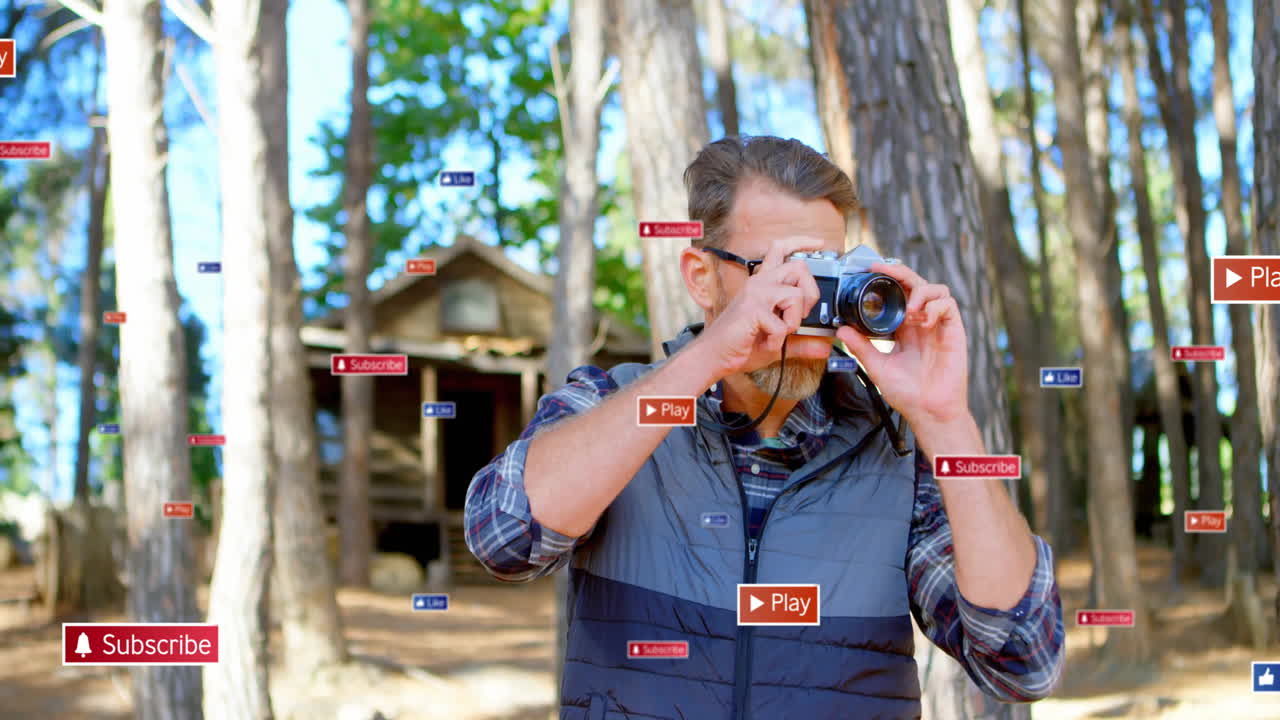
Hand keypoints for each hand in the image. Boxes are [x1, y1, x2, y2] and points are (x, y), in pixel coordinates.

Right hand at [691, 236, 822, 380]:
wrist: (715, 356)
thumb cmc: (740, 345)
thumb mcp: (778, 342)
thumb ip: (801, 343)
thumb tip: (824, 347)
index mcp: (763, 284)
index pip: (780, 249)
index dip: (802, 242)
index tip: (818, 243)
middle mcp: (759, 283)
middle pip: (798, 266)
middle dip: (810, 292)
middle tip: (801, 313)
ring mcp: (756, 294)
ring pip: (796, 294)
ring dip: (794, 320)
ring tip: (780, 332)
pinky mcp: (753, 310)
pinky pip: (784, 324)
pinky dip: (779, 339)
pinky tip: (767, 343)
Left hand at [836, 261, 969, 428]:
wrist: (928, 411)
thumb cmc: (907, 393)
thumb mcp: (877, 366)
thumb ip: (861, 347)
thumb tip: (841, 329)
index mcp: (903, 328)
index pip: (898, 294)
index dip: (888, 279)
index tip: (870, 271)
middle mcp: (921, 323)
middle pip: (916, 284)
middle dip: (901, 272)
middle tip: (884, 270)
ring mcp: (938, 326)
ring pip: (936, 289)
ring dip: (920, 292)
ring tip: (909, 310)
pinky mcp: (953, 331)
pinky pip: (949, 305)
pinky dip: (935, 306)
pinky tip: (923, 320)